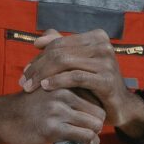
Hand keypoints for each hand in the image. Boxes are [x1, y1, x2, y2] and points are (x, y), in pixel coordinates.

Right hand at [0, 84, 103, 143]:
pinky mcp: (54, 128)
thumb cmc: (28, 107)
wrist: (4, 118)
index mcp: (64, 81)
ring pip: (94, 124)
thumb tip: (93, 105)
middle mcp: (63, 93)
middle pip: (99, 111)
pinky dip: (90, 143)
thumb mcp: (49, 90)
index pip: (96, 95)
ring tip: (89, 138)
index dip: (97, 109)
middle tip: (91, 130)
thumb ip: (70, 92)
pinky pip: (84, 136)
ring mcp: (58, 110)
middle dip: (98, 123)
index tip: (92, 118)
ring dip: (94, 134)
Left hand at [20, 30, 143, 135]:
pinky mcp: (106, 79)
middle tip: (24, 81)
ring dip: (43, 74)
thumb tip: (37, 41)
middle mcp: (103, 45)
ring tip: (30, 86)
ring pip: (64, 62)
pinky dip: (57, 81)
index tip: (26, 71)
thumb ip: (59, 50)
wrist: (119, 107)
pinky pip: (75, 77)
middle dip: (38, 66)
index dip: (39, 56)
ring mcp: (107, 61)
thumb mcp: (77, 65)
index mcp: (96, 37)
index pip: (58, 43)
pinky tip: (44, 87)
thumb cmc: (94, 85)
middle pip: (59, 51)